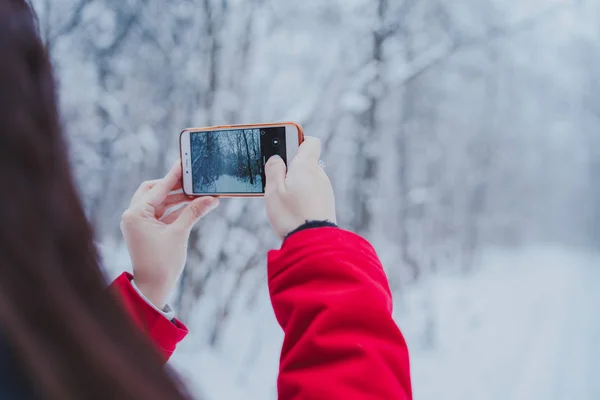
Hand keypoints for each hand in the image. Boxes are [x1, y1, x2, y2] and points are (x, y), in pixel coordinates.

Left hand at [121, 161, 218, 307]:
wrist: (153, 289)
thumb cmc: (162, 264)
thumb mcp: (180, 234)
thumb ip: (194, 212)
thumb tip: (212, 198)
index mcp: (135, 214)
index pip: (158, 188)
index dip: (174, 176)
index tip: (185, 162)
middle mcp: (133, 215)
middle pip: (154, 190)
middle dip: (174, 186)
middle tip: (193, 180)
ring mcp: (138, 223)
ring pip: (159, 202)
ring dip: (177, 199)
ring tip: (198, 195)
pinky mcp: (145, 230)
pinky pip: (160, 213)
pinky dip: (174, 210)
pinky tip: (191, 206)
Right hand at [264, 136, 335, 238]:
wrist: (312, 244)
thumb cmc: (290, 216)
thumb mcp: (273, 191)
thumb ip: (273, 170)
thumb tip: (276, 158)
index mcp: (306, 166)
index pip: (310, 141)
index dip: (297, 141)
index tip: (283, 149)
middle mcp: (320, 175)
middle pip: (306, 161)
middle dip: (291, 167)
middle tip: (275, 180)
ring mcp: (325, 190)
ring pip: (309, 178)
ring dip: (296, 183)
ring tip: (283, 199)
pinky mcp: (326, 204)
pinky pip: (313, 192)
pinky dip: (303, 195)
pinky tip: (293, 209)